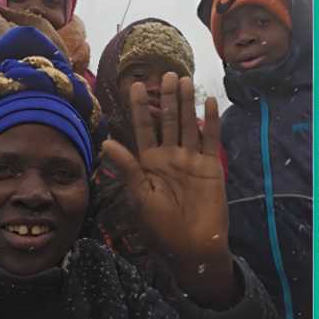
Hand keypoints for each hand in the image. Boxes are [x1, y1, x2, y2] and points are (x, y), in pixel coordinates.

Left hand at [103, 73, 235, 307]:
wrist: (192, 245)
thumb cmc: (161, 226)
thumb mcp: (139, 196)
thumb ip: (128, 167)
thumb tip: (107, 143)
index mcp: (148, 163)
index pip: (141, 128)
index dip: (138, 107)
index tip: (134, 85)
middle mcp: (169, 156)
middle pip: (167, 120)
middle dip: (165, 98)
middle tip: (166, 73)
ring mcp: (191, 159)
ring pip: (188, 124)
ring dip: (186, 103)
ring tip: (184, 80)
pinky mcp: (210, 166)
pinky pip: (210, 138)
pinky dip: (211, 120)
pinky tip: (209, 102)